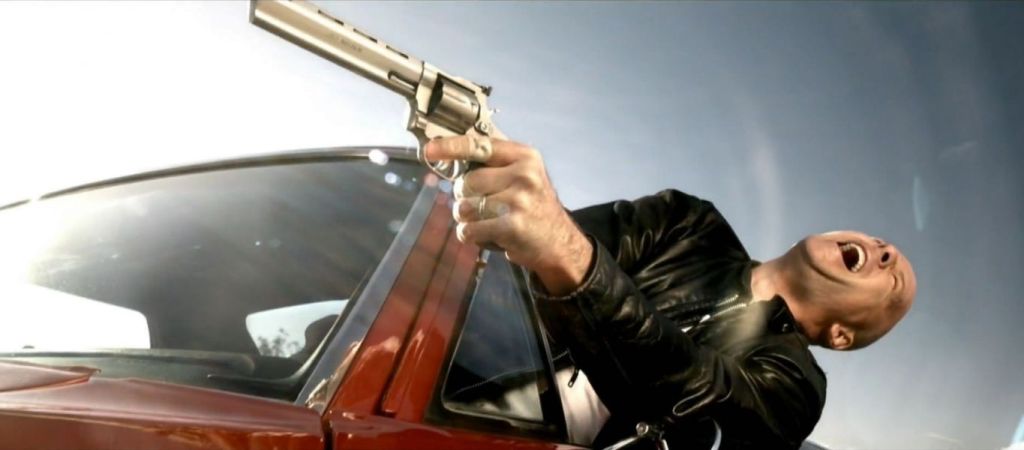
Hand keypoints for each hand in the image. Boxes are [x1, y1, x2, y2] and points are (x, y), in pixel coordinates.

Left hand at [424, 135, 592, 295]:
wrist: (560, 242)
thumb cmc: (534, 207)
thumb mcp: (524, 175)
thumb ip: (494, 164)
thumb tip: (448, 154)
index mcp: (525, 156)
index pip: (480, 145)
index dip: (451, 147)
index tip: (430, 149)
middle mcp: (524, 174)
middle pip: (466, 182)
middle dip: (466, 197)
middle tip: (485, 207)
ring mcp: (518, 200)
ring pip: (463, 207)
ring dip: (468, 219)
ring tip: (490, 222)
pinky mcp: (512, 226)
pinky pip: (469, 229)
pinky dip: (472, 236)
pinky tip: (491, 235)